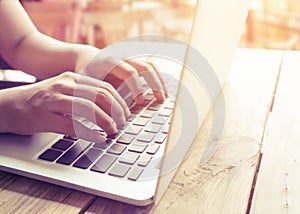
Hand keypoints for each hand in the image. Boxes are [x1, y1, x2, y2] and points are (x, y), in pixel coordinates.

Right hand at [0, 72, 129, 141]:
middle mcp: (65, 85)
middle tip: (122, 123)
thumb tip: (109, 107)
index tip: (125, 113)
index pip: (103, 87)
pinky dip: (90, 133)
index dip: (118, 101)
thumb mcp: (63, 90)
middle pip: (100, 96)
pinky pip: (73, 125)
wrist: (8, 106)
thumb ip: (83, 95)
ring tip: (113, 131)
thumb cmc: (40, 100)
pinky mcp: (46, 116)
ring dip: (106, 121)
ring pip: (89, 109)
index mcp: (72, 78)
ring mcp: (54, 99)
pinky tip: (99, 138)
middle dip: (116, 111)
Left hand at [76, 47, 167, 104]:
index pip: (129, 72)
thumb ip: (95, 97)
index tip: (140, 101)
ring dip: (159, 81)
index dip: (137, 87)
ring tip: (164, 97)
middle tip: (160, 99)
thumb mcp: (85, 84)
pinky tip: (161, 91)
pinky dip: (158, 78)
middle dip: (155, 83)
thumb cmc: (86, 73)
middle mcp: (123, 57)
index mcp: (110, 61)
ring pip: (150, 65)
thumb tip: (106, 117)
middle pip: (145, 66)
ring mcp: (131, 58)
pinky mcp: (135, 61)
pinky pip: (150, 67)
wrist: (88, 58)